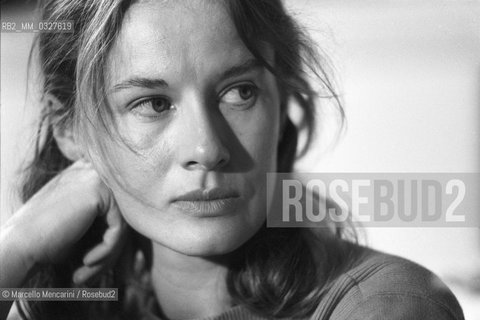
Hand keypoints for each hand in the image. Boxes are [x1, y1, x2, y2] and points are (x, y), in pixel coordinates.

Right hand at [2, 159, 127, 284]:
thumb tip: (142, 224)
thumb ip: (108, 218)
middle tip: (89, 274)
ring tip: (86, 274)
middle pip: (123, 215)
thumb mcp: (84, 225)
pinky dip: (106, 251)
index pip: (118, 209)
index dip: (112, 240)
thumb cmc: (47, 241)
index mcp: (88, 175)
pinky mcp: (99, 193)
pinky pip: (118, 228)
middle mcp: (93, 171)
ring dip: (108, 255)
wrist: (19, 246)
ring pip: (123, 224)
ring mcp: (97, 179)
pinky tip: (87, 262)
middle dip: (110, 250)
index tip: (95, 262)